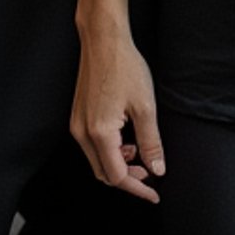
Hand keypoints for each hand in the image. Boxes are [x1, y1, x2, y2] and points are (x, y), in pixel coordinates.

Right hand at [71, 26, 164, 202]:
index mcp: (99, 133)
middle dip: (128, 178)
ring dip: (119, 165)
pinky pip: (92, 146)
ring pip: (97, 161)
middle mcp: (82, 133)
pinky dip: (110, 151)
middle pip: (103, 173)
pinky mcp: (77, 117)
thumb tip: (157, 169)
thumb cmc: (125, 67)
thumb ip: (151, 142)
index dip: (137, 188)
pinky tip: (126, 140)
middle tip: (151, 173)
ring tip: (140, 153)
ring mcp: (77, 125)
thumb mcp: (145, 107)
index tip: (154, 194)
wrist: (103, 41)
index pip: (116, 176)